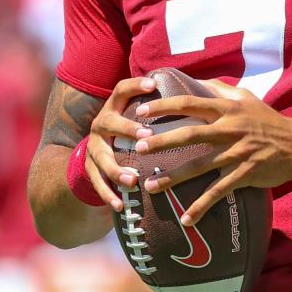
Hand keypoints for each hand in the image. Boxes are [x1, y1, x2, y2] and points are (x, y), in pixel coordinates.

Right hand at [83, 76, 157, 210]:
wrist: (97, 149)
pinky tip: (120, 205)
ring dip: (116, 169)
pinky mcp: (90, 169)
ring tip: (133, 180)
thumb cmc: (131, 129)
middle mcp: (101, 124)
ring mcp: (93, 147)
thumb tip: (201, 91)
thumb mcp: (138, 114)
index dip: (135, 86)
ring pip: (101, 157)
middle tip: (146, 136)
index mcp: (115, 107)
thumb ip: (162, 105)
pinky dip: (108, 194)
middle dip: (127, 129)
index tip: (152, 85)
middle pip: (109, 123)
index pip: (121, 90)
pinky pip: (96, 183)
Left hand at [129, 80, 291, 225]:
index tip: (141, 113)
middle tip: (137, 148)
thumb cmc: (268, 120)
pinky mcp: (244, 175)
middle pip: (189, 134)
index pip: (189, 104)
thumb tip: (196, 81)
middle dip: (161, 141)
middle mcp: (229, 129)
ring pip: (199, 166)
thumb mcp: (247, 97)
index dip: (163, 107)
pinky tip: (186, 219)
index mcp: (227, 109)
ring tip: (150, 185)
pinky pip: (218, 192)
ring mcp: (236, 153)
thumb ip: (220, 89)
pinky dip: (201, 206)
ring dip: (173, 177)